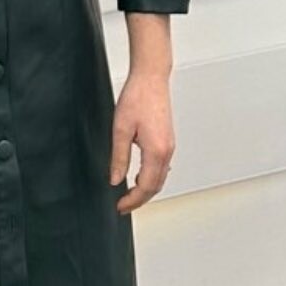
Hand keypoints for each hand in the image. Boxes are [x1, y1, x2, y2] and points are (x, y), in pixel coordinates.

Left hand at [109, 71, 174, 212]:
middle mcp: (167, 151)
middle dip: (140, 199)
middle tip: (123, 206)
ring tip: (129, 194)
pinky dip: (152, 177)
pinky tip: (139, 176)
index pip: (145, 186)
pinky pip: (162, 167)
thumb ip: (119, 158)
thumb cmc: (137, 98)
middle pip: (156, 186)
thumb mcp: (120, 129)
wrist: (151, 79)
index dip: (132, 200)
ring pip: (160, 178)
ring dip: (146, 189)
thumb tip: (115, 179)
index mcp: (156, 151)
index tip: (120, 207)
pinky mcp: (168, 141)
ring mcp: (170, 146)